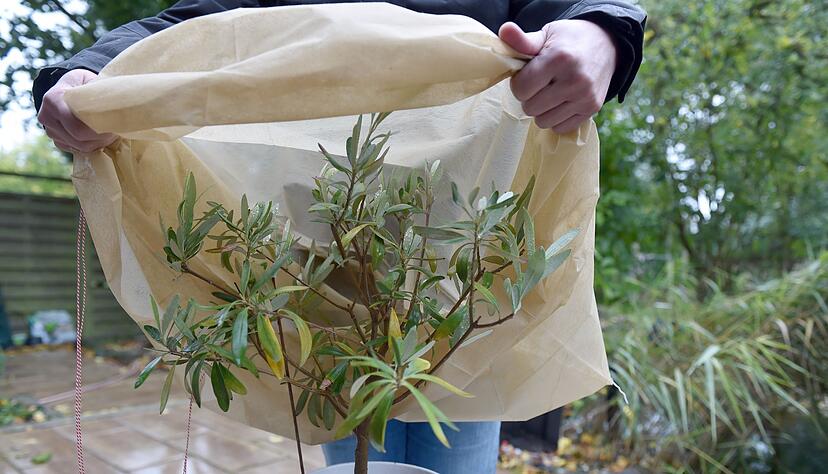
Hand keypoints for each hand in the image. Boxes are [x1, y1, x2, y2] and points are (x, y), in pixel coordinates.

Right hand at [37, 69, 116, 152]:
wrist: (69, 87)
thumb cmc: (83, 83)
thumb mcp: (90, 81)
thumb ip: (99, 91)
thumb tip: (118, 103)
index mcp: (53, 100)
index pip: (77, 126)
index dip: (98, 129)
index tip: (114, 125)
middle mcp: (47, 116)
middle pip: (79, 139)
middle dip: (101, 138)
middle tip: (116, 131)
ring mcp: (50, 130)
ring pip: (80, 147)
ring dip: (99, 143)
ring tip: (111, 133)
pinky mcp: (57, 140)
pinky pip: (78, 150)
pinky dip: (92, 145)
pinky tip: (101, 137)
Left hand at [499, 20, 616, 132]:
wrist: (607, 44)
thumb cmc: (569, 40)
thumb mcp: (547, 34)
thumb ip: (523, 40)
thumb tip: (504, 30)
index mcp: (559, 59)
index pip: (521, 89)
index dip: (519, 83)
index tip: (527, 74)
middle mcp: (574, 80)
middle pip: (530, 108)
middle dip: (529, 97)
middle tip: (539, 84)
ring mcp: (585, 97)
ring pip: (543, 121)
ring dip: (541, 110)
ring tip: (549, 93)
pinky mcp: (592, 109)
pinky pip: (560, 128)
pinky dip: (556, 119)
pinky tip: (560, 102)